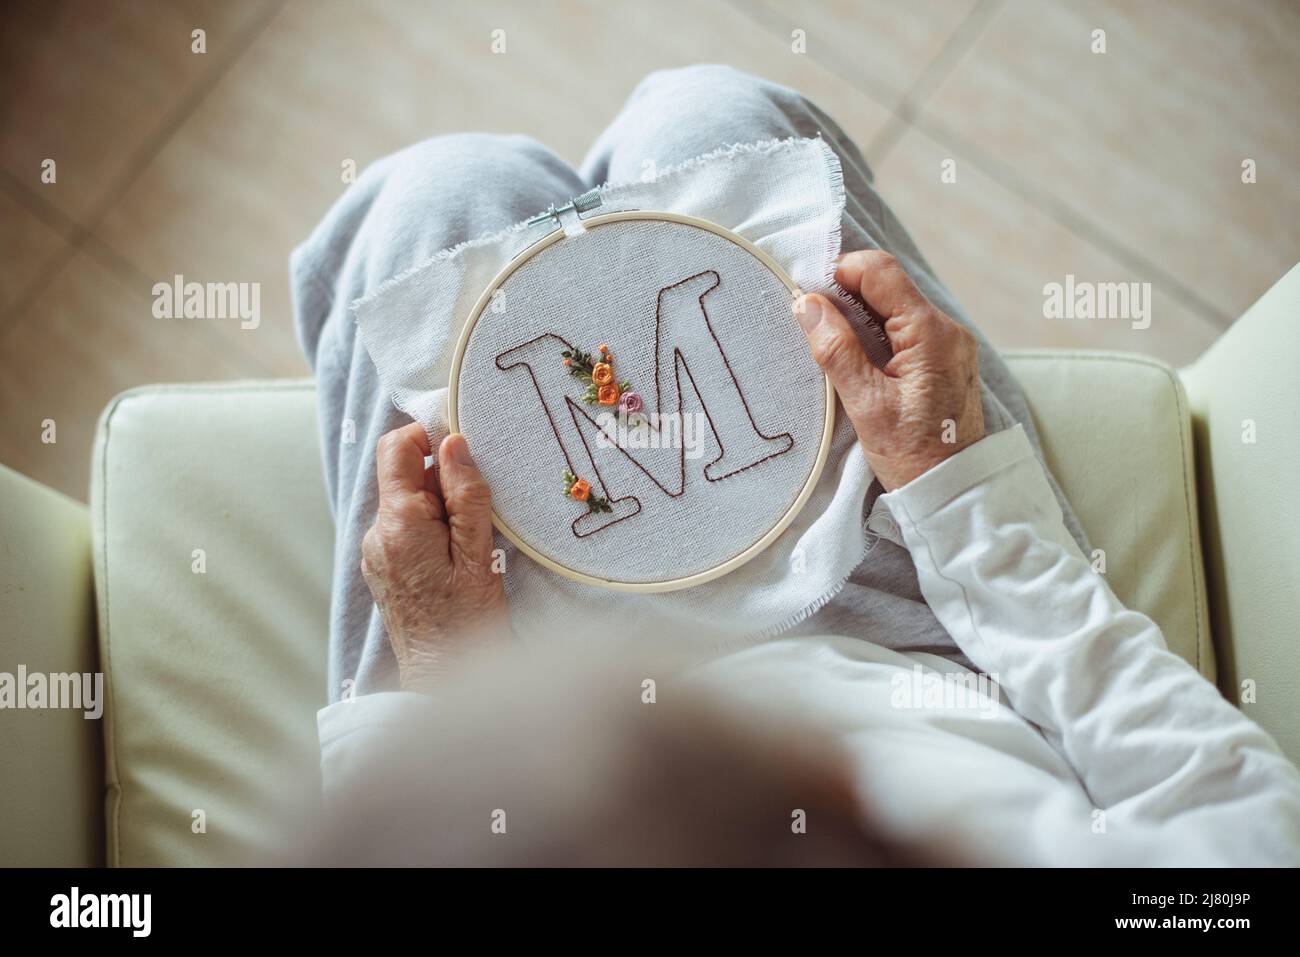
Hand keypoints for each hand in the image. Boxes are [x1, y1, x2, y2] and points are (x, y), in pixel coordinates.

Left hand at [361, 424, 509, 690]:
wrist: (442, 678)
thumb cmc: (467, 621)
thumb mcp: (478, 553)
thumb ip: (466, 495)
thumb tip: (454, 443)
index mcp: (398, 523)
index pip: (395, 447)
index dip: (428, 436)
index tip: (464, 451)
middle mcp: (377, 533)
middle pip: (404, 475)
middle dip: (442, 479)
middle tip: (477, 510)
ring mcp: (376, 552)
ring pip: (407, 503)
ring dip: (439, 506)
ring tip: (470, 541)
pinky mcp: (383, 568)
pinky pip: (405, 528)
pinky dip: (431, 529)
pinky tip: (455, 558)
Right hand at [794, 250, 984, 490]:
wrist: (955, 493)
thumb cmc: (914, 456)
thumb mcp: (866, 405)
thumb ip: (836, 349)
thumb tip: (806, 304)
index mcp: (931, 333)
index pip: (881, 272)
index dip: (840, 272)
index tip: (807, 294)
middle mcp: (947, 330)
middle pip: (888, 286)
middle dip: (845, 295)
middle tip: (811, 321)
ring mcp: (949, 344)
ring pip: (895, 307)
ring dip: (858, 316)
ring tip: (830, 342)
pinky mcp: (944, 359)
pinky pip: (905, 329)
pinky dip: (875, 333)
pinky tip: (856, 358)